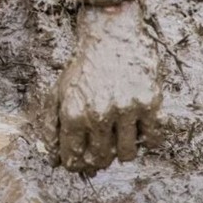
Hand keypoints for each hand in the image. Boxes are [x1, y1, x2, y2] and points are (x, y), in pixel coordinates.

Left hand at [53, 1, 161, 173]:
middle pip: (100, 159)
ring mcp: (125, 110)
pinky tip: (136, 129)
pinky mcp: (148, 104)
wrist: (111, 37)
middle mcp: (98, 114)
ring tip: (117, 140)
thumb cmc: (83, 68)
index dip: (75, 165)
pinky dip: (145, 140)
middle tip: (98, 158)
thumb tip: (51, 158)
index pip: (73, 156)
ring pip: (127, 154)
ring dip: (121, 154)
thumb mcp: (58, 92)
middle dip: (97, 163)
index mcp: (73, 113)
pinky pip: (151, 140)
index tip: (79, 165)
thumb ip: (51, 125)